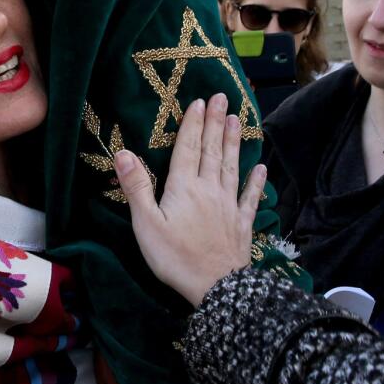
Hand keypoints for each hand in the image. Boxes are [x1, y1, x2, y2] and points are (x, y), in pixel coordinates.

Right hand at [114, 93, 264, 305]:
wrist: (216, 286)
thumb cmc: (175, 257)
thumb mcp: (146, 224)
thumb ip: (137, 187)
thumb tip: (123, 152)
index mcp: (184, 187)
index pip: (187, 148)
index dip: (192, 124)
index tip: (198, 102)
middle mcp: (209, 188)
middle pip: (212, 150)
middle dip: (215, 123)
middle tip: (222, 97)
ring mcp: (228, 204)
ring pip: (231, 166)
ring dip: (233, 141)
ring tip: (237, 119)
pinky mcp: (241, 222)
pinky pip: (250, 196)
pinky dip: (255, 181)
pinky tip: (260, 167)